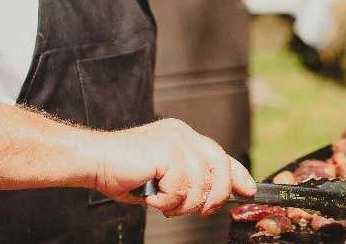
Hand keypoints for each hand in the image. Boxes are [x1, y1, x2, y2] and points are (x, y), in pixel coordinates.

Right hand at [93, 118, 255, 217]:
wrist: (95, 161)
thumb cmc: (122, 172)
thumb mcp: (162, 178)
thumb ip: (186, 181)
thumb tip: (209, 198)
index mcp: (182, 137)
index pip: (219, 154)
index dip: (237, 173)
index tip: (249, 189)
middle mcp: (182, 134)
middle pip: (219, 164)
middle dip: (216, 194)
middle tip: (202, 211)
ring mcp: (176, 139)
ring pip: (200, 181)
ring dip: (182, 202)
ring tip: (162, 201)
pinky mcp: (166, 150)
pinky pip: (180, 186)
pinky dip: (167, 200)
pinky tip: (152, 195)